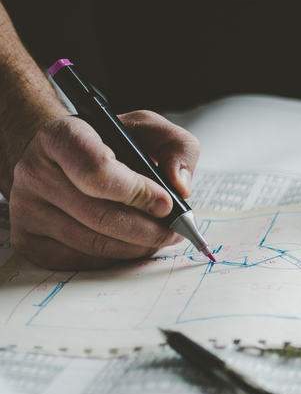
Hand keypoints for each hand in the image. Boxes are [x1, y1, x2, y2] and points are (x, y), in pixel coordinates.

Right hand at [7, 111, 199, 270]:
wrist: (63, 161)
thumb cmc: (109, 146)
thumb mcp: (147, 131)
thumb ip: (177, 148)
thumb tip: (180, 186)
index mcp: (62, 137)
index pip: (97, 172)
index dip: (137, 193)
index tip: (166, 204)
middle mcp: (35, 171)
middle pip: (101, 216)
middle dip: (148, 230)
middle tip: (173, 231)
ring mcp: (27, 209)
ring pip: (94, 244)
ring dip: (137, 248)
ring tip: (157, 238)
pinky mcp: (29, 241)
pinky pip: (81, 262)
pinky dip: (115, 259)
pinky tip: (129, 245)